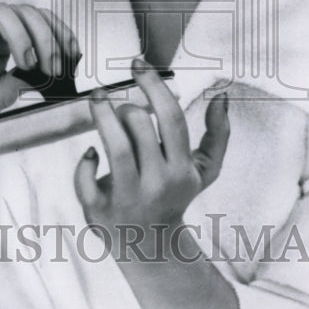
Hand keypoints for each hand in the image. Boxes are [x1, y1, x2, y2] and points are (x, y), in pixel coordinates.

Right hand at [0, 4, 79, 136]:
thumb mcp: (3, 95)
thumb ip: (24, 84)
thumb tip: (52, 78)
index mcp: (6, 38)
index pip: (40, 20)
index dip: (60, 32)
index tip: (73, 55)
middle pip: (26, 12)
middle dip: (47, 36)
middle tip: (52, 66)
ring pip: (1, 11)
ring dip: (22, 35)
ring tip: (27, 62)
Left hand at [74, 57, 229, 239]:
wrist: (151, 246)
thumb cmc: (173, 195)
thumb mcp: (203, 169)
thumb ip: (218, 134)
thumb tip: (222, 95)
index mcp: (182, 169)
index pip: (171, 118)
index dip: (153, 85)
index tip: (137, 62)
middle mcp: (158, 183)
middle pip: (141, 127)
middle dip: (127, 108)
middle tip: (120, 107)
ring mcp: (129, 198)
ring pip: (116, 147)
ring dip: (102, 116)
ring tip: (96, 100)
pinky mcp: (101, 211)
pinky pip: (87, 180)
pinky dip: (86, 162)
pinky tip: (92, 154)